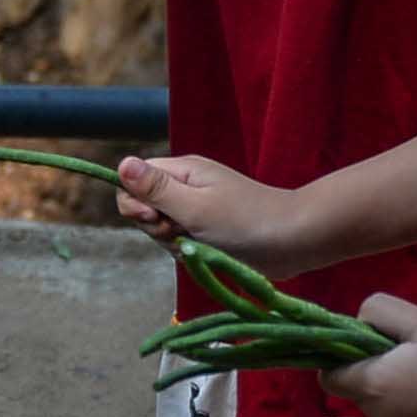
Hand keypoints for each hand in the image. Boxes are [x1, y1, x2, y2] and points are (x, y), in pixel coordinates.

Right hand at [111, 151, 296, 258]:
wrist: (295, 240)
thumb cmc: (246, 221)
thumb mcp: (194, 207)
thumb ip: (156, 189)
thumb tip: (121, 162)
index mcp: (182, 171)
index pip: (133, 182)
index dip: (134, 205)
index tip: (155, 220)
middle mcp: (186, 186)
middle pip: (145, 208)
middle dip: (156, 228)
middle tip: (182, 233)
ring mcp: (197, 209)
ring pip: (162, 229)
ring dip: (174, 243)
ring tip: (200, 245)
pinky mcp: (208, 230)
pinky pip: (181, 242)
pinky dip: (188, 252)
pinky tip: (207, 254)